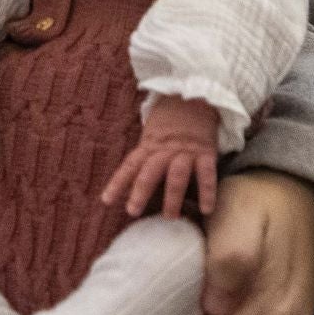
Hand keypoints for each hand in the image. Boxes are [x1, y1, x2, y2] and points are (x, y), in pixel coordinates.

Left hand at [101, 96, 221, 216]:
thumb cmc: (171, 120)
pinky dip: (207, 192)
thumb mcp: (152, 133)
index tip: (106, 201)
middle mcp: (165, 149)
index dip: (117, 183)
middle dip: (140, 192)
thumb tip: (132, 180)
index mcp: (149, 145)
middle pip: (150, 171)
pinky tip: (207, 209)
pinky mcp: (206, 152)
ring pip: (176, 175)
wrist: (197, 97)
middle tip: (133, 211)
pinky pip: (206, 174)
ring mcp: (186, 151)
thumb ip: (145, 154)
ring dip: (172, 197)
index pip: (130, 165)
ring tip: (170, 217)